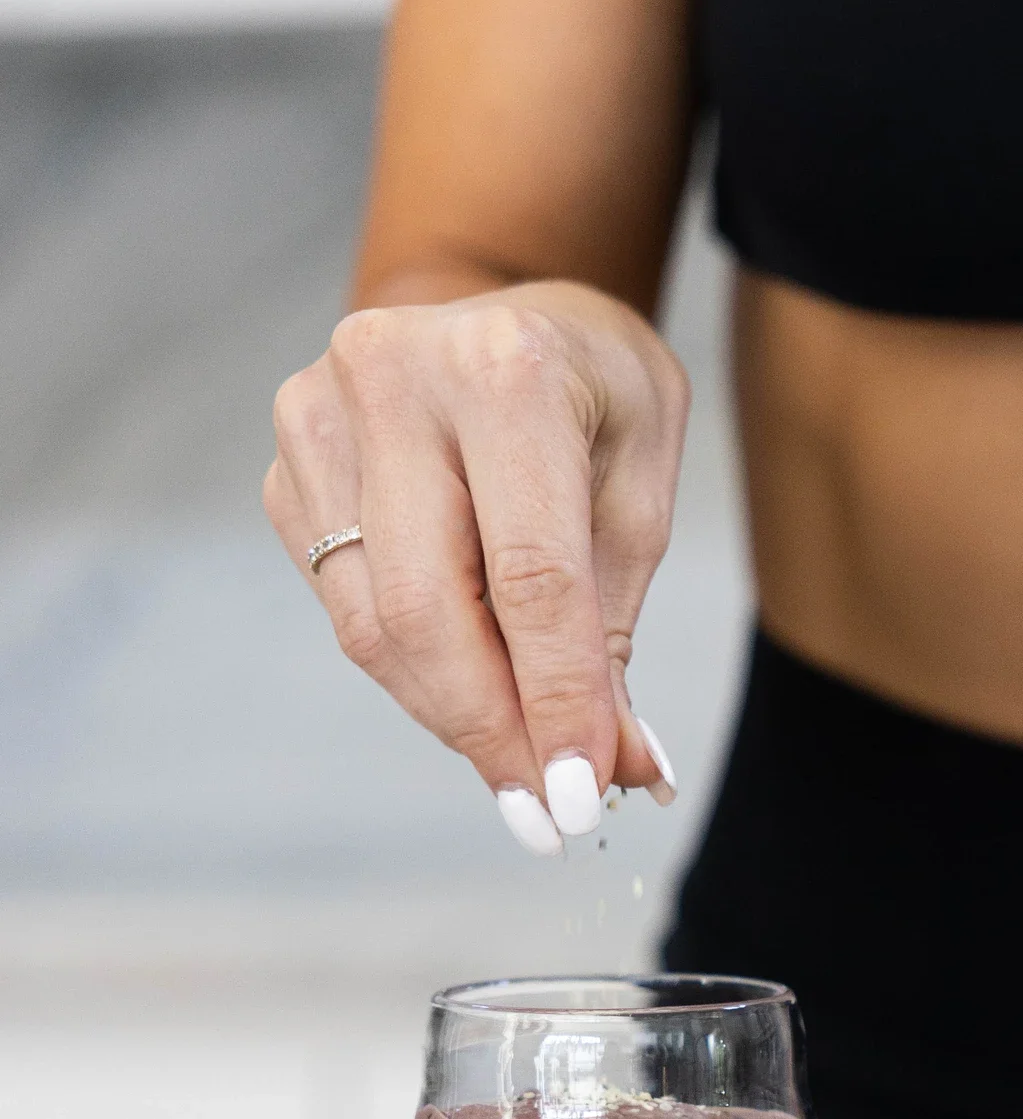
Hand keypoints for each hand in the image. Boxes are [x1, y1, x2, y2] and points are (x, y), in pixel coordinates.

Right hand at [263, 282, 688, 852]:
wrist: (501, 306)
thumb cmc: (592, 392)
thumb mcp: (641, 484)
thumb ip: (612, 622)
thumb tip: (617, 766)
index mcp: (503, 366)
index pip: (529, 576)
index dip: (557, 699)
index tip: (583, 796)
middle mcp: (390, 377)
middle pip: (426, 610)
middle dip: (492, 730)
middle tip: (546, 812)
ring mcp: (318, 418)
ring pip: (373, 625)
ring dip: (452, 716)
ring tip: (522, 765)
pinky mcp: (286, 465)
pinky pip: (346, 607)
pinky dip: (414, 671)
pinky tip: (472, 690)